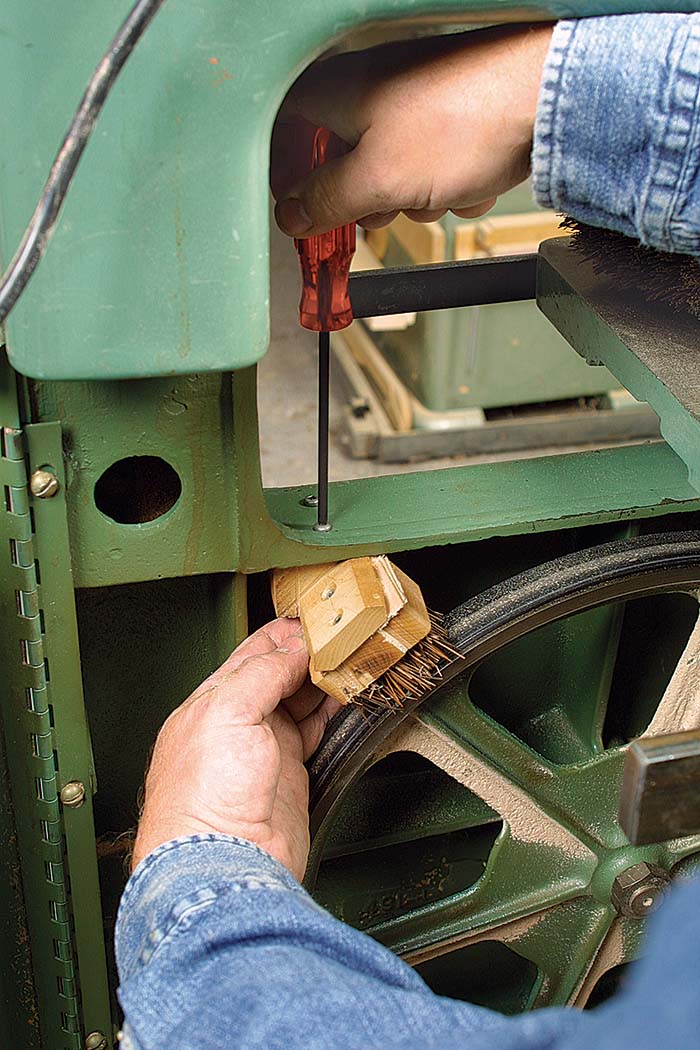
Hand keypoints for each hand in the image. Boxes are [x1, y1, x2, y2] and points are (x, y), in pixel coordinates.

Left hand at [132, 618, 340, 880]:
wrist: (225, 864)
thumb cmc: (203, 798)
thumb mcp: (226, 713)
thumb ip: (260, 674)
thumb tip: (290, 648)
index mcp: (210, 703)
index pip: (250, 655)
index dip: (281, 635)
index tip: (313, 619)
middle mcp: (235, 725)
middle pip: (278, 675)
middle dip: (308, 654)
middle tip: (340, 636)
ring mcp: (264, 751)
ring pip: (300, 702)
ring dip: (323, 681)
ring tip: (349, 660)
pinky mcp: (291, 775)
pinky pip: (315, 732)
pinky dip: (333, 713)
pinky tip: (346, 697)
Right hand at [271, 23, 552, 236]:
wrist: (549, 97)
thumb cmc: (466, 121)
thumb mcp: (378, 180)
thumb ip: (327, 202)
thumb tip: (292, 217)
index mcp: (338, 92)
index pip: (286, 135)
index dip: (289, 181)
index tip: (301, 217)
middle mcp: (372, 89)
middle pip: (339, 160)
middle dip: (364, 201)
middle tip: (381, 215)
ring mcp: (415, 102)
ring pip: (391, 171)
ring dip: (413, 199)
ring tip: (438, 195)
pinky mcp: (452, 118)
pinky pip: (433, 166)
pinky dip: (449, 184)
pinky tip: (470, 182)